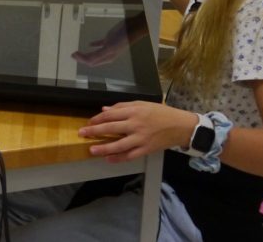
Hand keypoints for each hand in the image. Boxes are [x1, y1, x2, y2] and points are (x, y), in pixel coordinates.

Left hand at [72, 21, 128, 66]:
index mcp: (106, 58)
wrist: (132, 28)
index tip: (74, 54)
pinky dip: (94, 45)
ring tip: (78, 52)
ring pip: (94, 53)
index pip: (91, 62)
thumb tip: (86, 61)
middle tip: (73, 54)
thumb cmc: (121, 38)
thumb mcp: (109, 48)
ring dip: (86, 53)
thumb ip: (98, 55)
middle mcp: (106, 54)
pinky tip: (90, 44)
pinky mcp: (109, 39)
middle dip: (82, 58)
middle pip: (92, 59)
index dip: (82, 59)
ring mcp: (108, 47)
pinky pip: (100, 44)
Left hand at [79, 101, 196, 162]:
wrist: (180, 126)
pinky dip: (118, 158)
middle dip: (94, 132)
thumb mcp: (142, 104)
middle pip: (110, 129)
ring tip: (92, 150)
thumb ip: (122, 107)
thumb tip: (104, 110)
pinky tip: (109, 159)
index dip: (97, 119)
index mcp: (134, 111)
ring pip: (118, 145)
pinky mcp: (146, 149)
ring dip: (103, 148)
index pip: (110, 115)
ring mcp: (140, 138)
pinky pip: (130, 155)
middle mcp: (135, 125)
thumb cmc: (160, 113)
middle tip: (82, 134)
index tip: (88, 123)